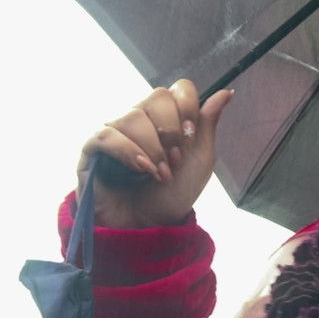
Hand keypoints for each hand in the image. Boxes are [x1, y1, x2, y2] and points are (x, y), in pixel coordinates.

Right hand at [77, 79, 233, 228]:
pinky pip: (106, 135)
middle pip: (156, 97)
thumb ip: (208, 123)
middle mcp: (138, 120)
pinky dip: (127, 151)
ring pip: (132, 117)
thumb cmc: (173, 195)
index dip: (186, 108)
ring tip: (159, 174)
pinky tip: (141, 169)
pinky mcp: (92, 150)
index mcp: (164, 118)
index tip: (190, 137)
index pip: (176, 90)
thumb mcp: (200, 160)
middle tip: (175, 160)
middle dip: (171, 131)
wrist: (149, 227)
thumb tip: (226, 92)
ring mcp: (115, 133)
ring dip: (153, 149)